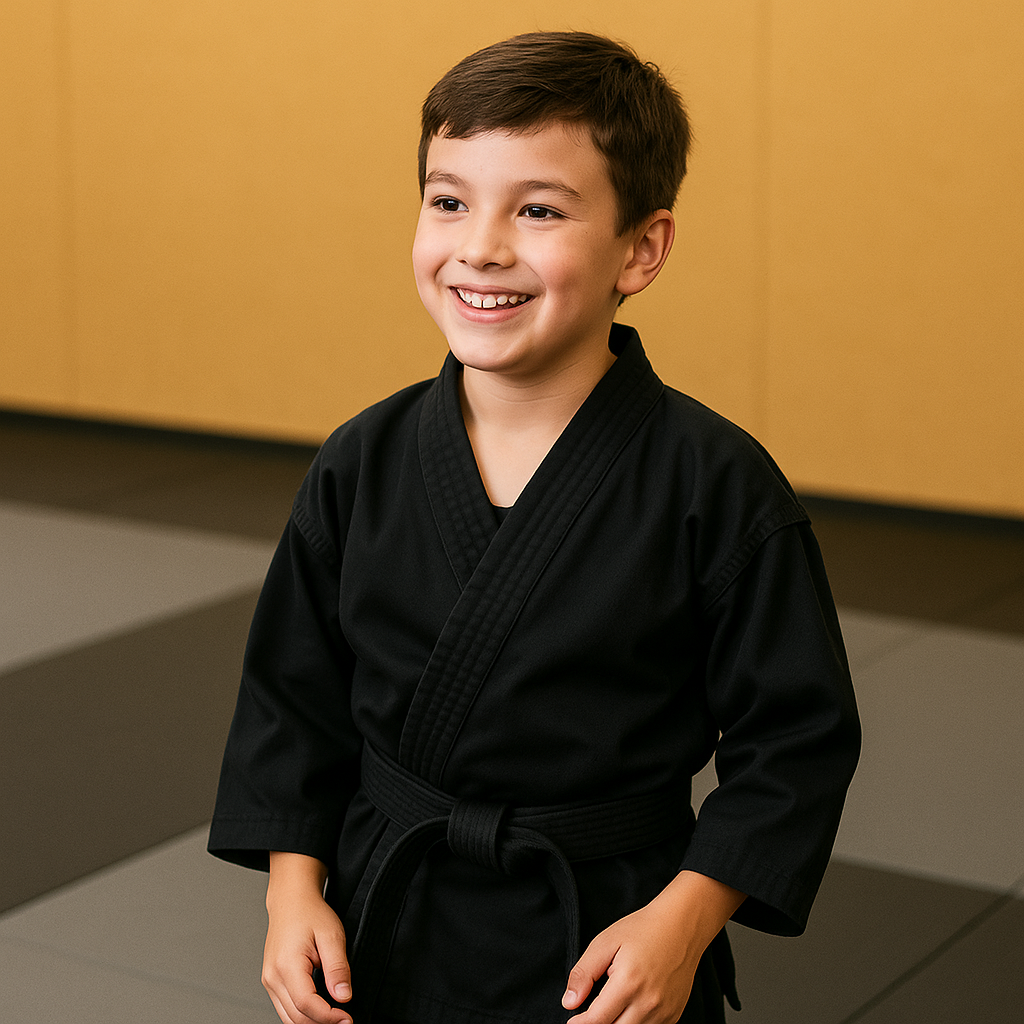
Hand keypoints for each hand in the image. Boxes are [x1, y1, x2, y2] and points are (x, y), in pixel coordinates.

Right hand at [263, 853, 353, 1023]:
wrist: (291, 900)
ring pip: (288, 1017)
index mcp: (287, 965)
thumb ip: (337, 967)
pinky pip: (285, 1008)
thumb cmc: (309, 913)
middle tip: (345, 1020)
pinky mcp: (271, 981)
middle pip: (296, 1017)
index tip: (347, 1019)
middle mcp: (273, 976)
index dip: (329, 1017)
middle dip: (322, 1023)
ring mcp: (269, 980)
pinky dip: (302, 1014)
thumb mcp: (331, 935)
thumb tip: (343, 996)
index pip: (307, 1005)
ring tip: (335, 1017)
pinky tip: (320, 1009)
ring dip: (311, 1022)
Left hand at [561, 871, 745, 1023]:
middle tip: (590, 1014)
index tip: (573, 1020)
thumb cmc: (643, 930)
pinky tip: (628, 1008)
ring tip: (611, 1007)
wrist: (681, 925)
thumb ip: (584, 973)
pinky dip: (634, 1023)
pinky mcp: (673, 1015)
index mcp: (628, 983)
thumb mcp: (605, 942)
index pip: (597, 1021)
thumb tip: (569, 1002)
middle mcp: (648, 1003)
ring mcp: (664, 1013)